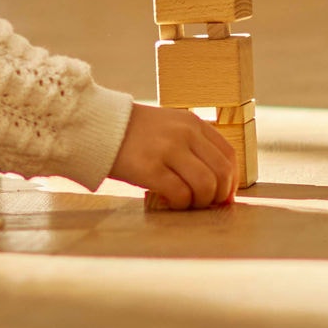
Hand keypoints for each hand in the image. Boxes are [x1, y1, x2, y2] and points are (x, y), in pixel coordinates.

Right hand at [110, 102, 237, 208]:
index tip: (222, 194)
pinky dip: (180, 204)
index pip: (229, 155)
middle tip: (204, 203)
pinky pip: (180, 194)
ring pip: (205, 186)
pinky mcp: (149, 167)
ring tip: (185, 202)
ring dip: (200, 202)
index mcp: (192, 122)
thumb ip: (193, 146)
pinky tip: (168, 201)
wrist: (97, 126)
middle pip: (222, 173)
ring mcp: (167, 149)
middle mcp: (184, 133)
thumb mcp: (170, 127)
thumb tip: (219, 185)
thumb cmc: (134, 133)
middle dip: (218, 195)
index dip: (231, 180)